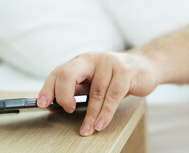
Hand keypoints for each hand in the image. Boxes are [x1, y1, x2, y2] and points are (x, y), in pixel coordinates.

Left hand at [37, 52, 157, 135]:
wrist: (145, 66)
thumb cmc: (117, 76)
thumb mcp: (95, 80)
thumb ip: (79, 89)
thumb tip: (57, 105)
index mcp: (82, 61)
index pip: (59, 72)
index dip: (48, 88)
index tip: (42, 104)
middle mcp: (93, 59)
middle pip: (69, 74)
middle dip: (63, 95)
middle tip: (67, 110)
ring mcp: (110, 63)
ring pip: (94, 92)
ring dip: (90, 115)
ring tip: (87, 130)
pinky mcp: (125, 72)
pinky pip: (113, 96)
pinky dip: (106, 113)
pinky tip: (101, 123)